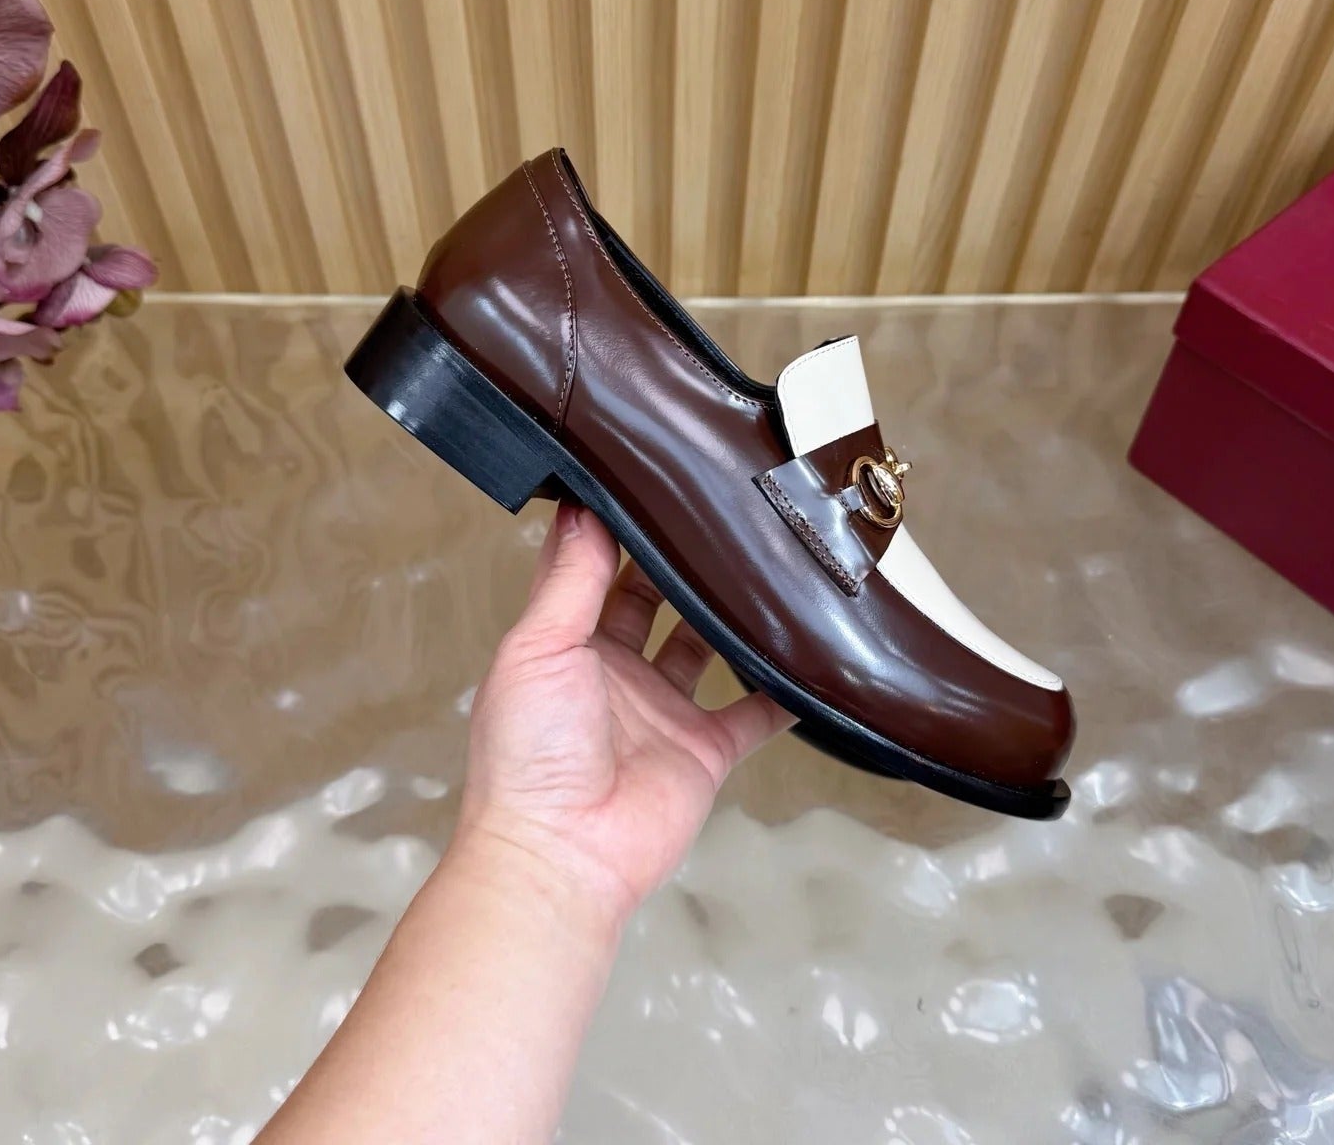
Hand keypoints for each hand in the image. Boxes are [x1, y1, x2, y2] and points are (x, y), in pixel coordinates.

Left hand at [456, 501, 794, 930]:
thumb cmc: (529, 754)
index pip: (591, 572)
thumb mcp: (540, 648)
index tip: (644, 480)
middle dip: (676, 563)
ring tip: (762, 564)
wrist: (562, 854)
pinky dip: (779, 691)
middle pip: (652, 601)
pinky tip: (805, 655)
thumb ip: (570, 580)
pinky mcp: (704, 751)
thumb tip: (580, 508)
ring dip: (727, 615)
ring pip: (704, 647)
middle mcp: (614, 673)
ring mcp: (662, 712)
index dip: (612, 530)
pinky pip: (752, 715)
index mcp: (566, 645)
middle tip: (715, 512)